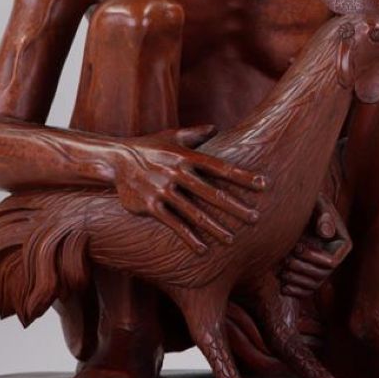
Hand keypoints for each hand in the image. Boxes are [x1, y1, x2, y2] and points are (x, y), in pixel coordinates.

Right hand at [111, 126, 264, 252]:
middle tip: (255, 218)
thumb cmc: (148, 147)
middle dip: (235, 207)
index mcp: (186, 156)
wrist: (115, 159)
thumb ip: (194, 134)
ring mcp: (163, 189)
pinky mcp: (150, 205)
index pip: (220, 167)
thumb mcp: (171, 136)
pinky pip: (173, 224)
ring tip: (232, 240)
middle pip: (212, 193)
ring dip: (214, 228)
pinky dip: (188, 237)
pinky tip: (202, 249)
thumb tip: (215, 128)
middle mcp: (177, 172)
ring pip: (194, 212)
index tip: (263, 185)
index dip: (243, 176)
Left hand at [280, 195, 351, 297]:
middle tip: (284, 258)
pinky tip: (282, 286)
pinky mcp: (310, 278)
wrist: (296, 213)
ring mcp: (323, 271)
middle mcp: (335, 260)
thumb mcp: (318, 204)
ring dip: (295, 280)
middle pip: (321, 276)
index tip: (296, 246)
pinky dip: (294, 292)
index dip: (313, 257)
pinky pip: (305, 292)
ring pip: (312, 286)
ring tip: (280, 270)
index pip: (331, 262)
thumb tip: (325, 234)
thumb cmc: (309, 205)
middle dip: (301, 269)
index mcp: (342, 244)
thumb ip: (323, 216)